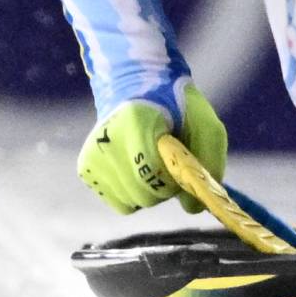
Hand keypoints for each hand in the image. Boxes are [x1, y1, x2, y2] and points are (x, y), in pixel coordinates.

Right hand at [76, 82, 227, 214]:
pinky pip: (119, 203)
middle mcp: (106, 141)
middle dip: (164, 187)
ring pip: (132, 203)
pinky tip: (136, 169)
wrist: (138, 88)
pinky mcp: (86, 169)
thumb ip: (210, 165)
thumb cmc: (178, 109)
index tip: (177, 159)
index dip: (174, 177)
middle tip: (167, 162)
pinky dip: (133, 193)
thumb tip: (192, 208)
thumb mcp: (206, 126)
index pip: (154, 174)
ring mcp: (92, 156)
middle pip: (144, 194)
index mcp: (135, 124)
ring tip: (151, 162)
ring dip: (149, 191)